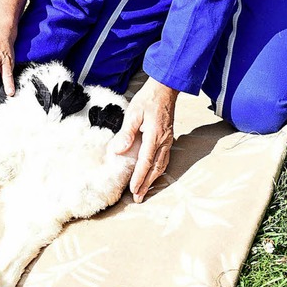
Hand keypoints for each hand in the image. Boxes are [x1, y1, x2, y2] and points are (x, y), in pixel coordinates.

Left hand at [111, 77, 177, 202]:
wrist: (165, 88)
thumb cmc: (148, 99)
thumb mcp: (133, 112)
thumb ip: (126, 133)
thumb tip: (118, 150)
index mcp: (155, 136)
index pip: (145, 162)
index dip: (139, 177)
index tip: (133, 190)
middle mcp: (164, 141)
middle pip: (155, 168)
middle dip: (146, 184)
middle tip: (138, 198)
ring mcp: (168, 140)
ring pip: (161, 165)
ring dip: (153, 180)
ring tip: (144, 191)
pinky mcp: (168, 138)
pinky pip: (164, 159)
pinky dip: (158, 170)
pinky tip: (153, 174)